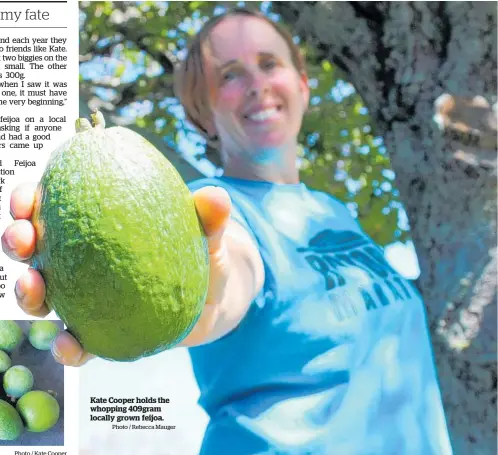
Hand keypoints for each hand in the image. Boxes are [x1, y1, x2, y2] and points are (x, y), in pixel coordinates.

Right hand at [1, 183, 231, 362]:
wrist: (212, 299)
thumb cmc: (203, 257)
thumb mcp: (208, 236)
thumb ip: (210, 219)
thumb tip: (216, 197)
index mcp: (100, 227)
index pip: (55, 206)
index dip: (29, 200)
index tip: (27, 198)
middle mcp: (86, 260)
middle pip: (38, 248)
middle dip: (18, 240)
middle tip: (21, 238)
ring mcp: (90, 297)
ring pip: (46, 294)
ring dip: (27, 292)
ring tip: (33, 287)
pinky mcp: (103, 333)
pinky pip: (79, 341)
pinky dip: (68, 346)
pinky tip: (68, 345)